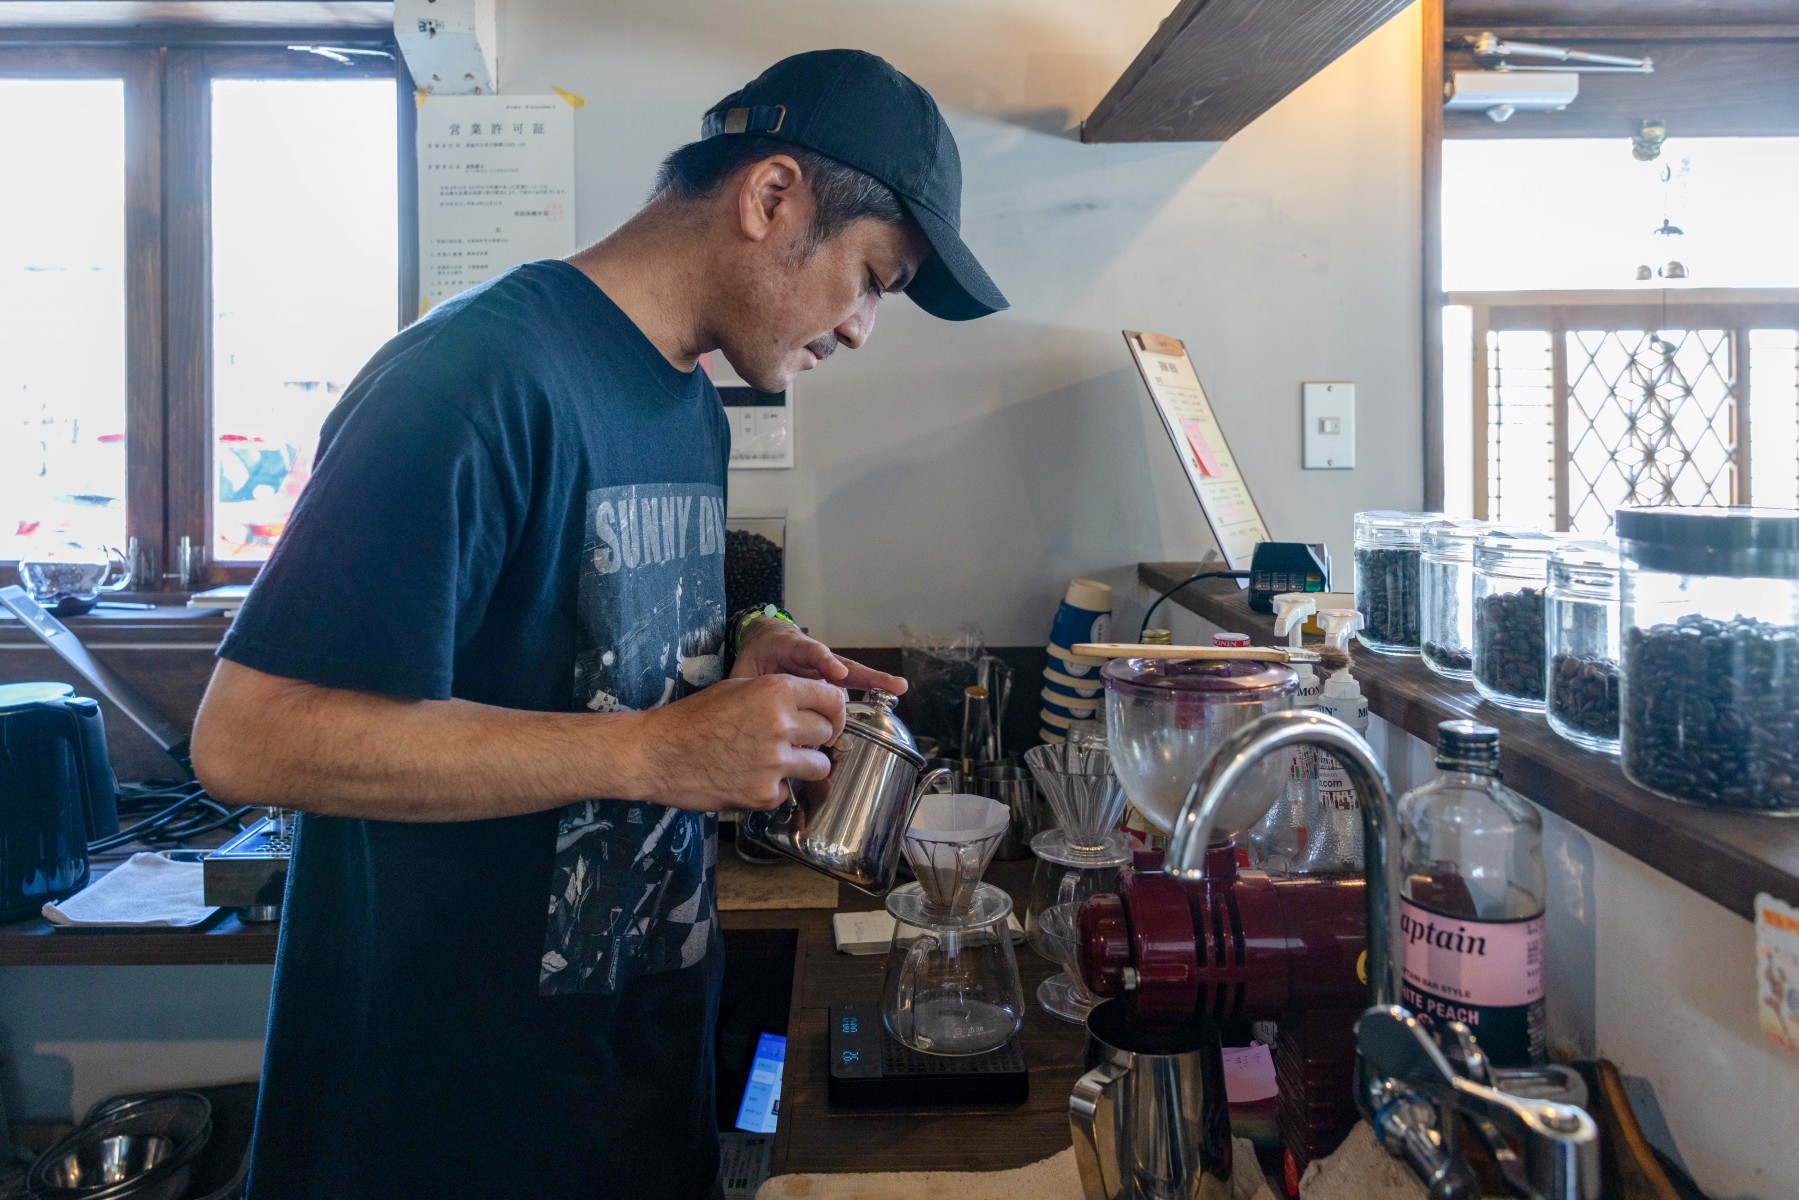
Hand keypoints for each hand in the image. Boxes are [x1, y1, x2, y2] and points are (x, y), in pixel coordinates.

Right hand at [634, 674, 847, 810]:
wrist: (657, 754)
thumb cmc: (692, 718)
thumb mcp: (737, 688)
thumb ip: (776, 694)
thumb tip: (809, 703)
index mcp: (776, 691)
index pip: (833, 699)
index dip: (834, 711)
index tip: (829, 720)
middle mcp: (781, 725)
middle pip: (828, 733)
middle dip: (816, 738)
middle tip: (795, 742)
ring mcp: (774, 762)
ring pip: (819, 766)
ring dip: (805, 766)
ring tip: (777, 763)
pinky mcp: (764, 793)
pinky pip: (787, 791)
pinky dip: (774, 789)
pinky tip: (749, 779)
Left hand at [731, 616, 908, 694]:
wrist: (765, 637)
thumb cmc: (755, 655)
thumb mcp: (744, 669)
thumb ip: (749, 686)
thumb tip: (751, 711)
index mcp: (787, 645)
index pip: (808, 651)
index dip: (824, 662)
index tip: (838, 674)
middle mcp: (812, 652)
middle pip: (840, 662)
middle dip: (862, 673)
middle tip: (885, 683)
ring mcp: (824, 663)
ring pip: (851, 672)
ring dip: (874, 680)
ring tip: (899, 687)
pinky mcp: (830, 675)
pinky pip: (851, 682)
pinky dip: (870, 688)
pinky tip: (892, 694)